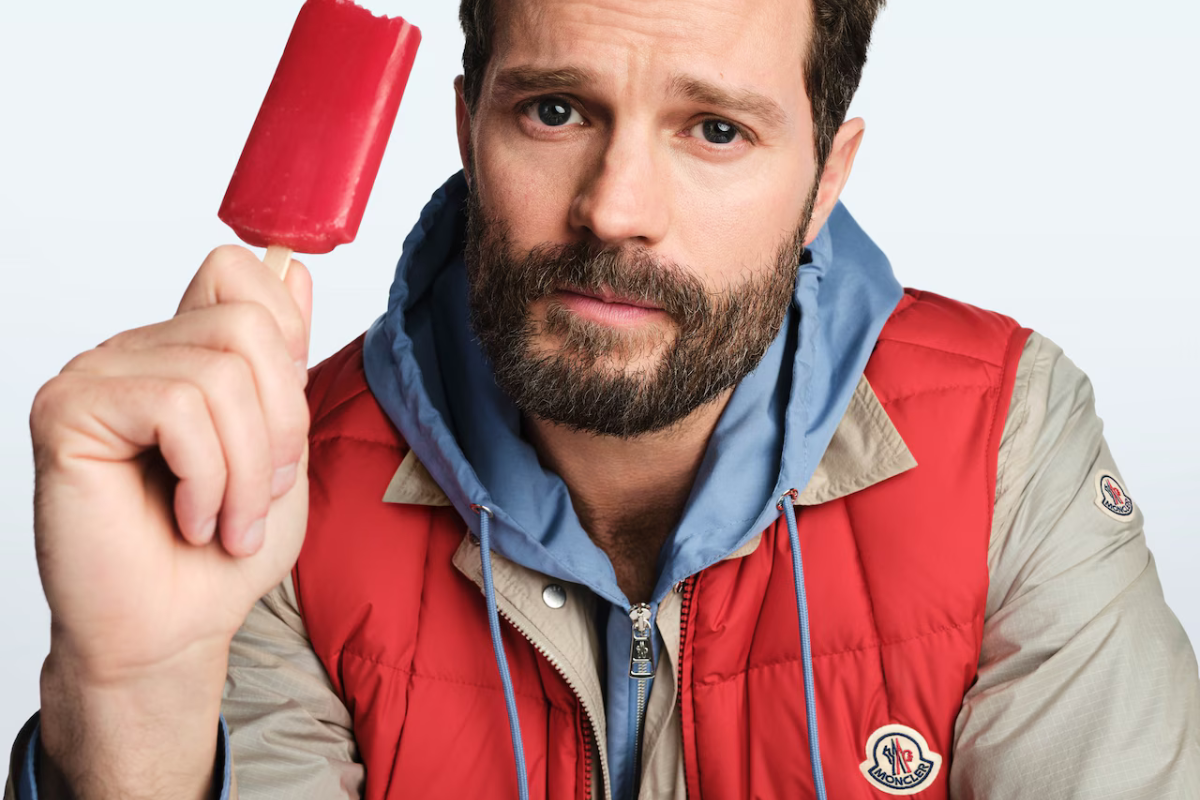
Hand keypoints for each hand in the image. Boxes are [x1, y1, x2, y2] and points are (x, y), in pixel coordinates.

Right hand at [28, 246, 312, 798]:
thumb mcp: (283, 449)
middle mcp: (138, 352)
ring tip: (229, 521)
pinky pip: (176, 408)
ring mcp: (98, 375)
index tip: (281, 424)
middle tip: (263, 493)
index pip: (241, 274)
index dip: (286, 336)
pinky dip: (206, 478)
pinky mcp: (69, 411)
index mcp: (187, 353)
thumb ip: (283, 362)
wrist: (171, 630)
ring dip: (245, 470)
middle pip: (246, 325)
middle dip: (279, 425)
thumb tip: (292, 268)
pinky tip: (189, 519)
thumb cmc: (222, 552)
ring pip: (219, 374)